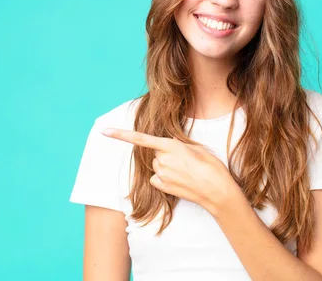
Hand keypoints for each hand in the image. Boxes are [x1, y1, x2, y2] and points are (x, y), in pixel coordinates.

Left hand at [100, 128, 237, 213]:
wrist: (216, 191)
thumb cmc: (211, 167)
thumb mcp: (197, 149)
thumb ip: (178, 145)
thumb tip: (167, 148)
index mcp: (171, 145)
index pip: (141, 138)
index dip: (121, 135)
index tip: (105, 131)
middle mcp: (162, 159)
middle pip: (155, 153)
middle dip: (166, 154)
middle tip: (185, 160)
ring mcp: (161, 174)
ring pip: (157, 166)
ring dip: (167, 166)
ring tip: (186, 171)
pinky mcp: (162, 186)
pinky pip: (157, 178)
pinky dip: (165, 178)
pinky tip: (180, 181)